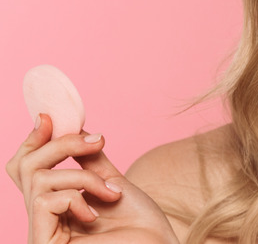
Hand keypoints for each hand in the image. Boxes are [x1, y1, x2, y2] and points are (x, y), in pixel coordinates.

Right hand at [6, 114, 177, 243]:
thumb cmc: (139, 225)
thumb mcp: (112, 182)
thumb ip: (90, 160)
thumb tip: (76, 128)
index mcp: (56, 204)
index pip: (27, 168)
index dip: (34, 140)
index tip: (50, 117)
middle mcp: (42, 218)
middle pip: (26, 166)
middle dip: (62, 144)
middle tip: (97, 142)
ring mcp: (41, 232)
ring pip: (39, 179)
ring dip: (83, 177)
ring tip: (112, 192)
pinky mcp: (42, 243)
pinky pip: (44, 201)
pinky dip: (75, 197)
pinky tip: (95, 215)